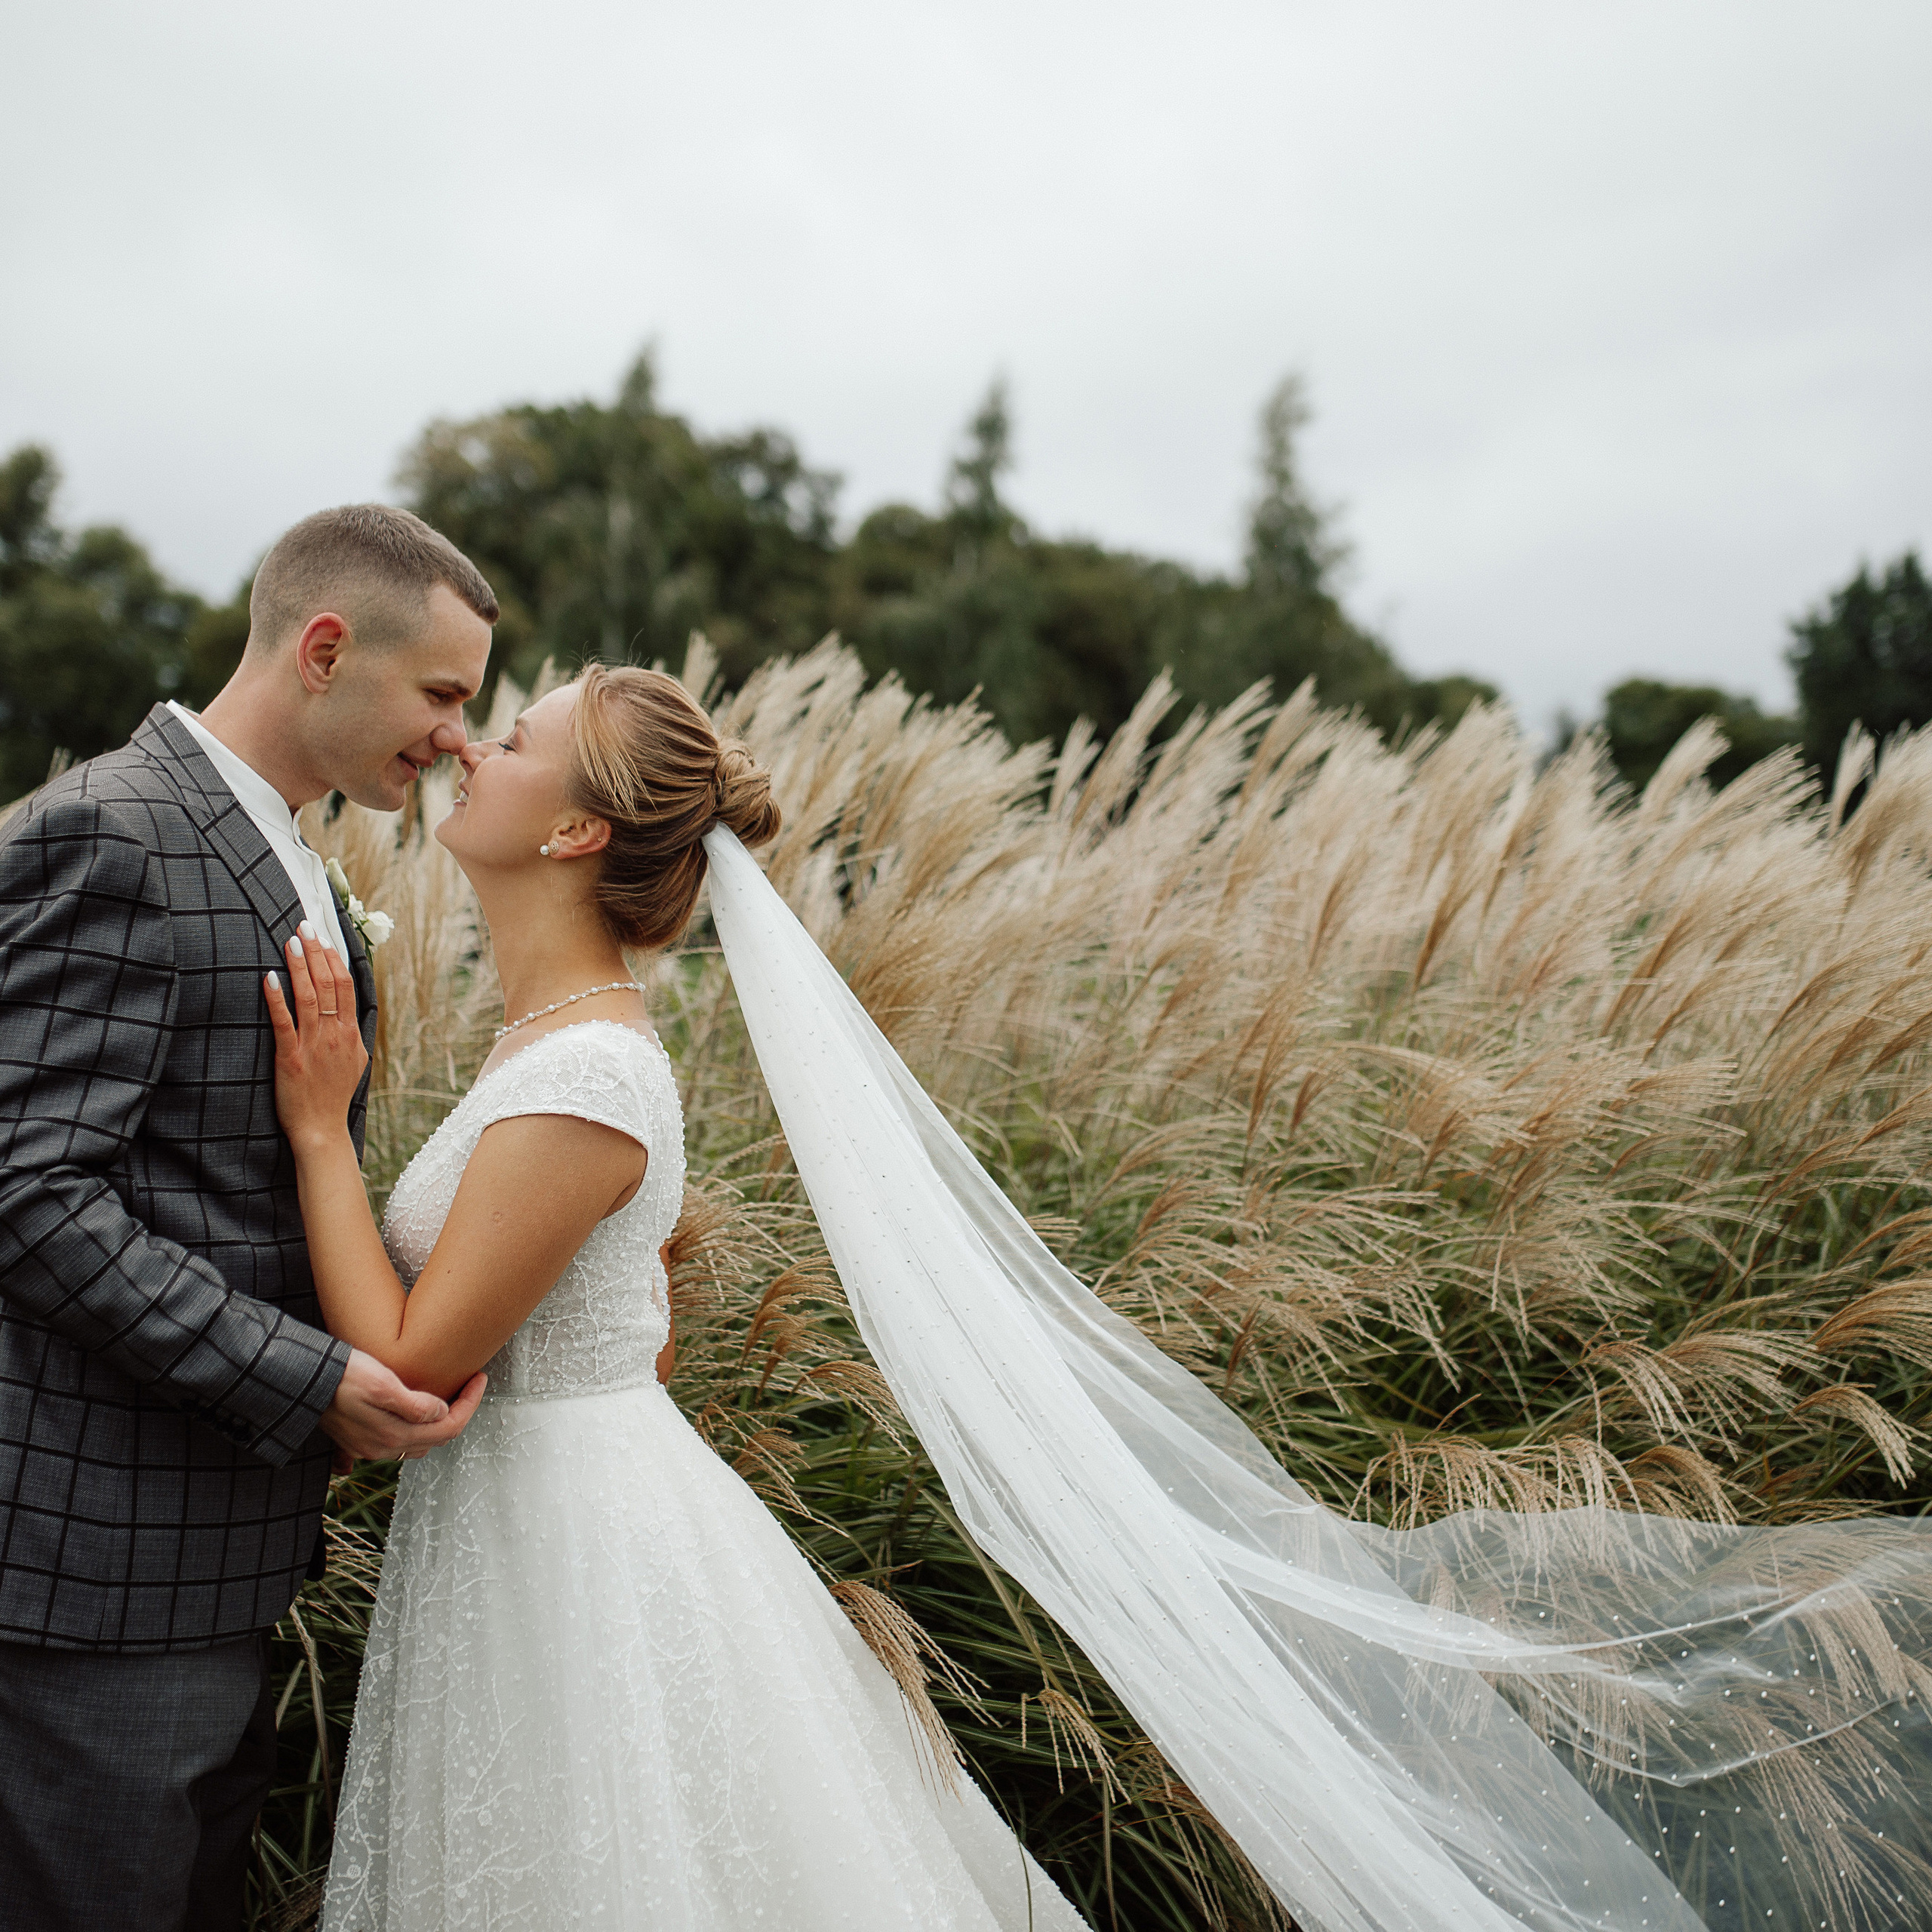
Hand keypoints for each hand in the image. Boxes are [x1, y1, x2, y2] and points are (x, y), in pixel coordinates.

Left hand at [264, 925, 367, 1150]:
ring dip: (300, 965)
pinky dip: (277, 997)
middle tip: (305, 926)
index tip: (323, 937)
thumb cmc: (334, 1097)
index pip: (345, 986)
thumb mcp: (355, 1062)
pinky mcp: (291, 1057)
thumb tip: (348, 1011)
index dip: (334, 958)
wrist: (322, 1129)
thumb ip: (351, 1034)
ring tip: (291, 941)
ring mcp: (313, 1045)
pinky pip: (284, 1021)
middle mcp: (334, 1034)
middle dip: (316, 951)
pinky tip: (270, 977)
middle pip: (328, 983)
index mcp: (350, 1033)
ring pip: (308, 996)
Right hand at [320, 1347, 486, 1461]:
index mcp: (393, 1436)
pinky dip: (412, 1429)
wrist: (300, 1380)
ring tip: (447, 1395)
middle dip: (458, 1413)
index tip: (480, 1379)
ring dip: (436, 1423)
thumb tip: (440, 1414)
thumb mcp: (382, 1384)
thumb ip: (414, 1405)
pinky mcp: (356, 1439)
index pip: (448, 1427)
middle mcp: (382, 1448)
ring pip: (416, 1441)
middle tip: (468, 1384)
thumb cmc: (341, 1376)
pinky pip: (393, 1440)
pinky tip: (414, 1418)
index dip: (470, 1404)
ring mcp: (367, 1447)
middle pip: (435, 1438)